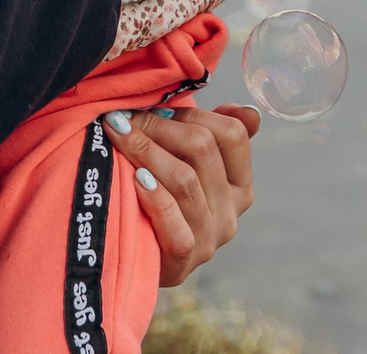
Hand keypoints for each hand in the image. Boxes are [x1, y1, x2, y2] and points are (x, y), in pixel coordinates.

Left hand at [104, 104, 258, 285]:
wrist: (134, 260)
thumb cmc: (161, 198)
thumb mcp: (187, 166)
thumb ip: (214, 135)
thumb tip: (248, 112)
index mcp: (240, 185)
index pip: (233, 134)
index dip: (193, 113)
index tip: (154, 105)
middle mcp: (231, 212)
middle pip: (203, 150)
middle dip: (159, 126)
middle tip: (122, 116)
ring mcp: (210, 238)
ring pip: (184, 180)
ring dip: (146, 150)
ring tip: (118, 134)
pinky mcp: (183, 261)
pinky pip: (172, 220)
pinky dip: (154, 195)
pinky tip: (134, 178)